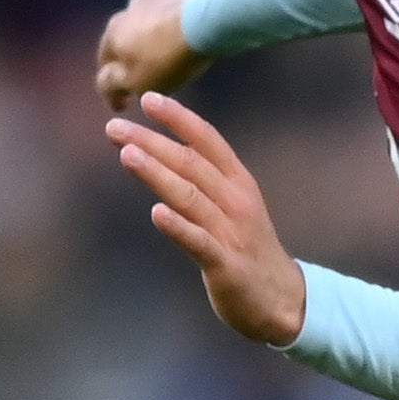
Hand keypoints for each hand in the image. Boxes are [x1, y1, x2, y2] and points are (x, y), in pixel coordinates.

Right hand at [97, 0, 206, 110]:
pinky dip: (176, 23)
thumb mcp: (135, 82)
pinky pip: (175, 10)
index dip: (112, 82)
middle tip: (146, 74)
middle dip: (133, 55)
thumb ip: (113, 84)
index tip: (123, 102)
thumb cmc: (167, 57)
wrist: (207, 19)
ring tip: (169, 52)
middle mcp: (129, 7)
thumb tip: (106, 85)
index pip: (105, 60)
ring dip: (153, 35)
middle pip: (127, 36)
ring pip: (150, 20)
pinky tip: (188, 33)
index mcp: (113, 31)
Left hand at [107, 92, 308, 345]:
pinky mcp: (226, 265)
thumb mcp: (233, 206)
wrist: (283, 300)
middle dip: (152, 142)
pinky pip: (199, 243)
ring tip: (128, 155)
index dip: (179, 118)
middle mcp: (237, 202)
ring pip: (191, 197)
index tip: (149, 99)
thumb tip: (160, 151)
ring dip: (158, 174)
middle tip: (115, 128)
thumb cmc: (247, 248)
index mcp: (239, 183)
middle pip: (191, 164)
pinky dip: (179, 227)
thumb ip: (203, 180)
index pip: (208, 141)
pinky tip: (157, 214)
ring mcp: (232, 233)